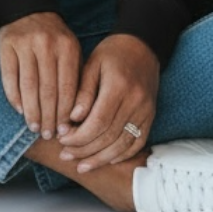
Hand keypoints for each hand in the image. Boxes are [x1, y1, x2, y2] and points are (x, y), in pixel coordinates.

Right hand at [0, 12, 82, 138]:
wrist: (29, 10)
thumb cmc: (55, 39)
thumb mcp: (71, 51)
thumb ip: (75, 77)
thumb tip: (75, 116)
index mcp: (67, 47)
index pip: (67, 87)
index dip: (65, 112)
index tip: (64, 130)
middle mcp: (47, 45)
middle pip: (48, 90)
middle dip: (49, 116)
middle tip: (48, 134)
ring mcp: (26, 44)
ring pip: (29, 86)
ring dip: (32, 111)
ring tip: (34, 127)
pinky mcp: (7, 45)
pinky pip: (10, 77)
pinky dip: (14, 97)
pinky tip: (19, 110)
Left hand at [57, 34, 159, 172]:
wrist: (142, 46)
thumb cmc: (112, 53)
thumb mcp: (92, 64)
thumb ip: (82, 92)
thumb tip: (72, 119)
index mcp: (119, 86)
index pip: (98, 122)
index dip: (79, 136)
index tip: (62, 140)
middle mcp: (136, 101)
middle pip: (109, 136)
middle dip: (85, 150)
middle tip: (65, 155)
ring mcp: (146, 111)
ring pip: (122, 144)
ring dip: (101, 159)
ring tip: (82, 165)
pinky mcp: (150, 116)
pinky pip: (137, 142)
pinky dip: (121, 155)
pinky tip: (106, 160)